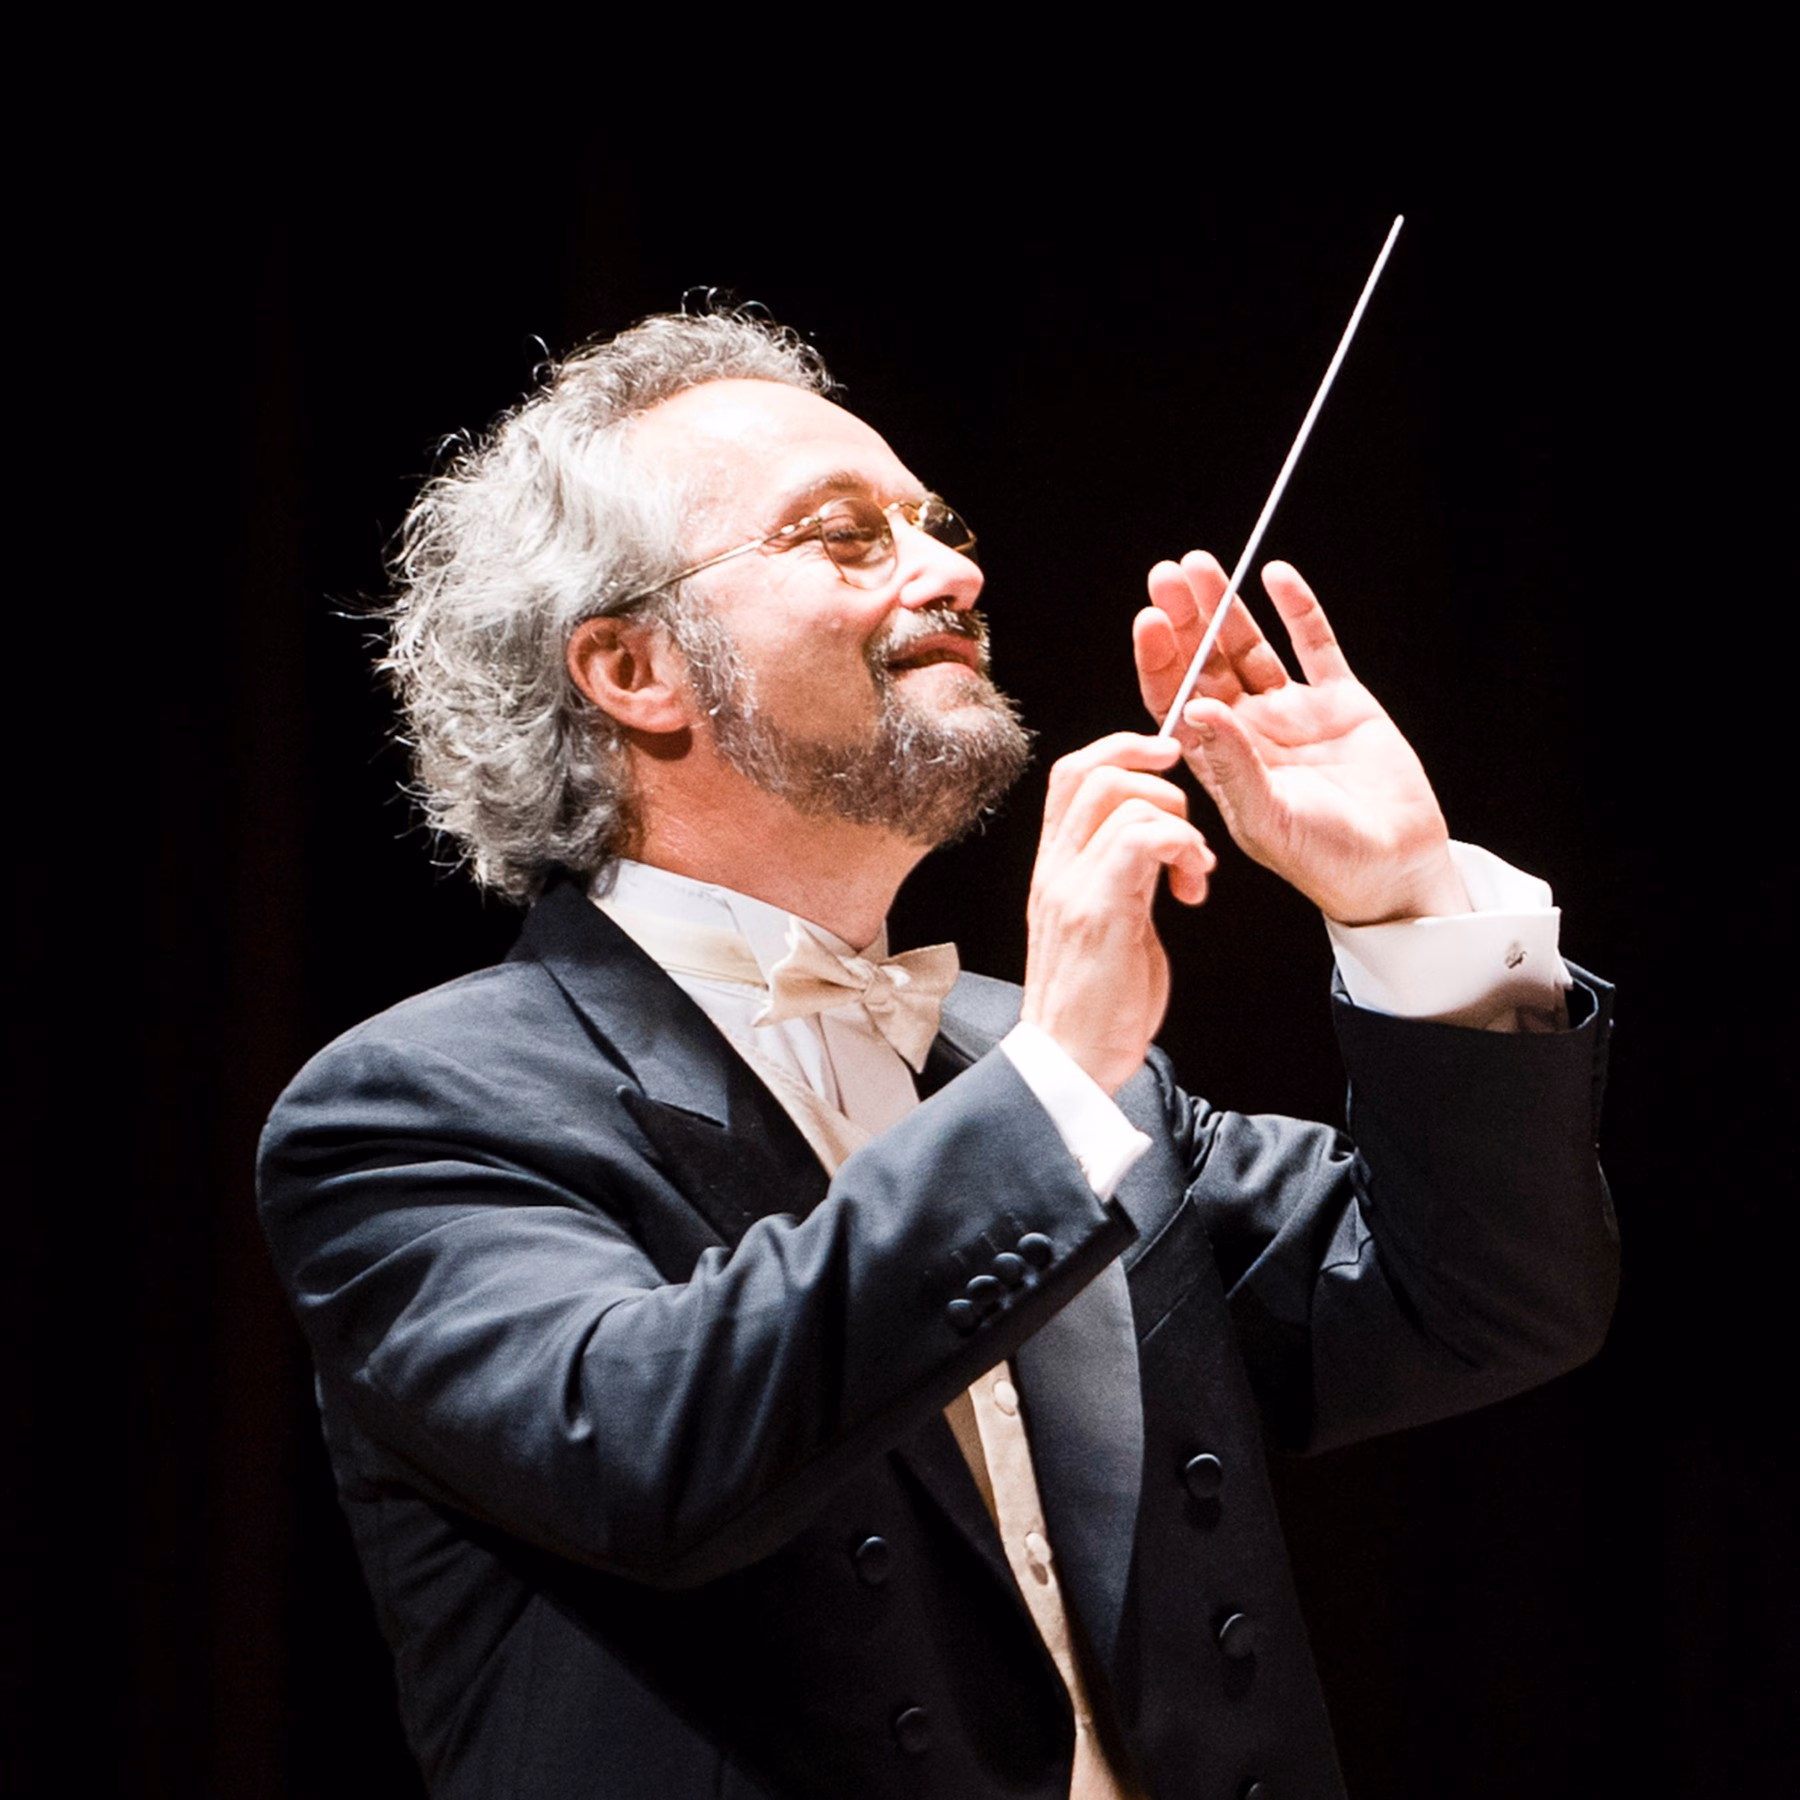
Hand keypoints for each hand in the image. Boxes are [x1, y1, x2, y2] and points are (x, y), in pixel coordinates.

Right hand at [1021, 734, 1215, 1092]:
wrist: (1070, 1063)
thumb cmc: (1095, 1002)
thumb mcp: (1105, 920)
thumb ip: (1122, 875)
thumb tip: (1156, 841)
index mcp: (1055, 867)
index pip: (1071, 774)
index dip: (1121, 748)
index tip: (1167, 761)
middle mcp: (1055, 868)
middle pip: (1092, 771)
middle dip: (1155, 771)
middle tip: (1191, 815)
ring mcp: (1072, 888)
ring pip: (1124, 800)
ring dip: (1180, 823)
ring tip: (1195, 871)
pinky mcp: (1098, 912)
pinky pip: (1142, 840)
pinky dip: (1182, 847)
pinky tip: (1192, 887)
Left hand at [1133, 552, 1468, 924]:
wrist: (1393, 872)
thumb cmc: (1323, 860)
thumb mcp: (1266, 818)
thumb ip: (1232, 765)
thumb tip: (1195, 708)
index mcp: (1219, 762)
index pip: (1176, 701)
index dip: (1161, 661)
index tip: (1150, 622)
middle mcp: (1249, 732)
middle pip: (1207, 663)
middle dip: (1187, 621)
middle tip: (1166, 577)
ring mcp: (1293, 713)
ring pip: (1251, 647)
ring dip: (1227, 607)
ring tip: (1201, 565)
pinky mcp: (1342, 703)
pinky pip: (1316, 646)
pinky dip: (1298, 611)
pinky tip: (1276, 576)